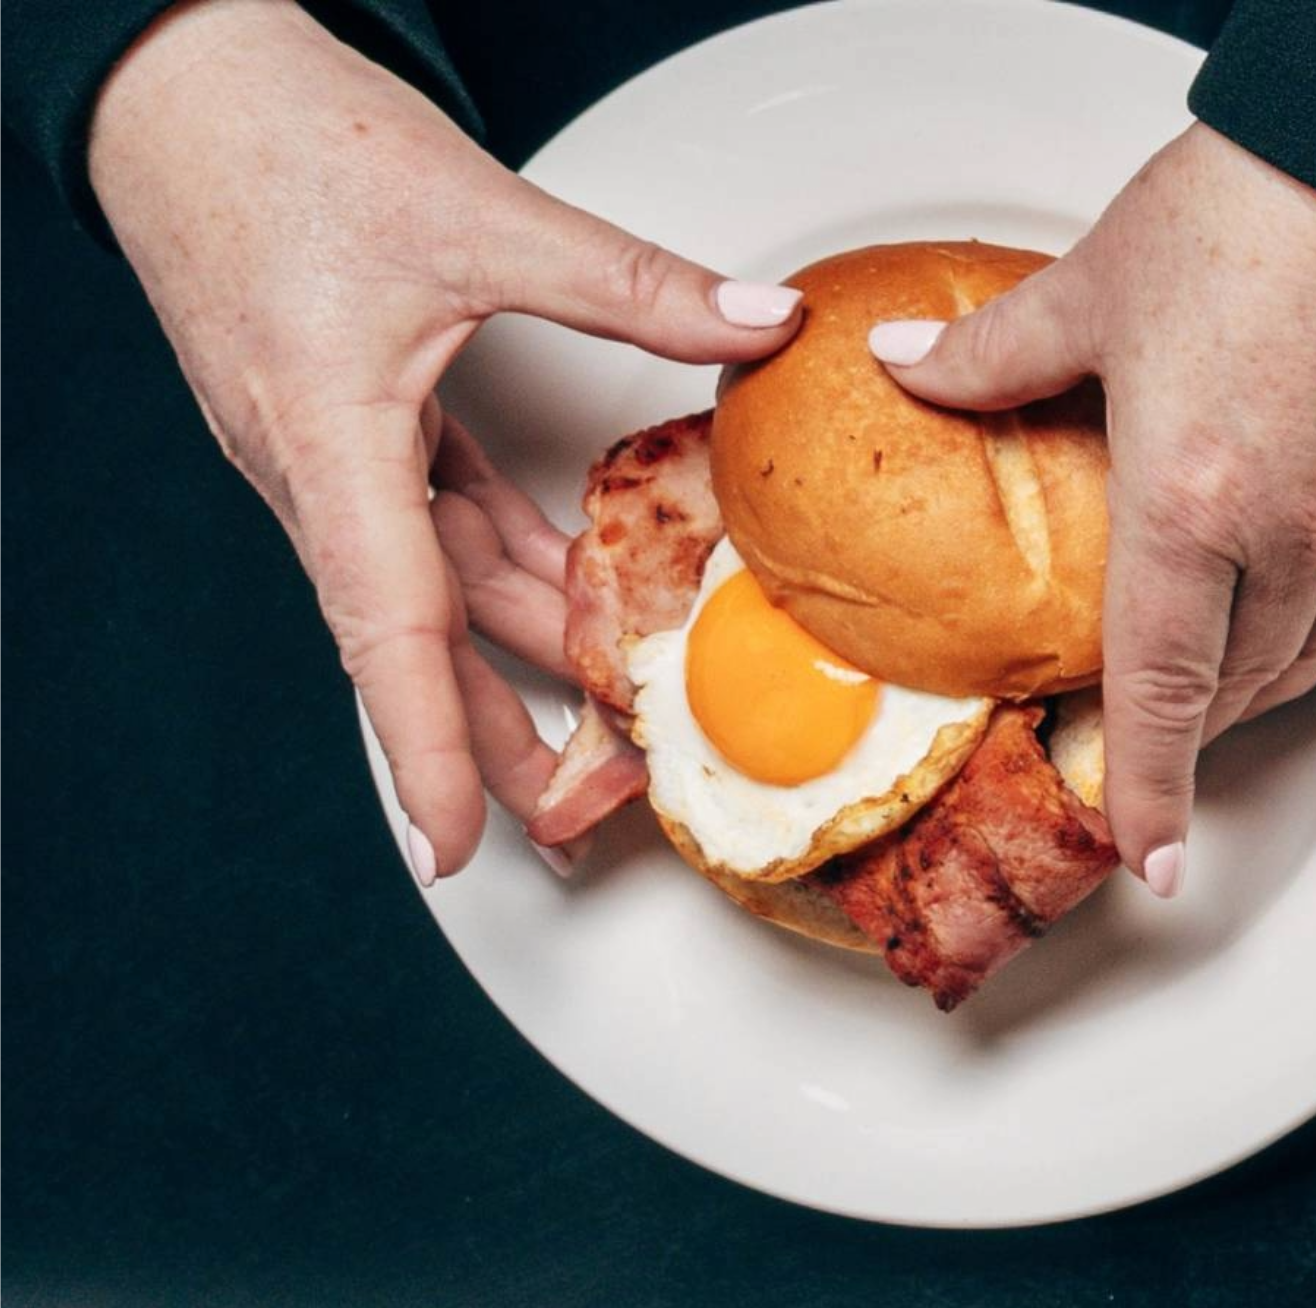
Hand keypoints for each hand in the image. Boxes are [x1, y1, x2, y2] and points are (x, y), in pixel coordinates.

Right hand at [84, 0, 803, 875]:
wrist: (180, 86)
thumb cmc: (281, 142)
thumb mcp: (476, 212)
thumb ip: (630, 282)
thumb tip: (764, 320)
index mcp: (327, 435)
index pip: (386, 626)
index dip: (426, 742)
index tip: (455, 841)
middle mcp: (315, 464)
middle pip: (418, 634)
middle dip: (495, 738)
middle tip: (583, 827)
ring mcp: (324, 448)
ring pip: (432, 583)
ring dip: (515, 658)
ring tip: (602, 744)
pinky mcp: (343, 419)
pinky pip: (431, 524)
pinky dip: (502, 571)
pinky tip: (575, 603)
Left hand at [874, 125, 1315, 898]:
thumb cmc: (1258, 214)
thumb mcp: (1096, 283)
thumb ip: (995, 350)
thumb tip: (910, 368)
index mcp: (1195, 501)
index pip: (1162, 689)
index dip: (1151, 789)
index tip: (1155, 864)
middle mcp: (1292, 532)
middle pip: (1240, 688)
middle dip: (1191, 741)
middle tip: (1144, 766)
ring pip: (1309, 654)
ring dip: (1254, 692)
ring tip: (1205, 699)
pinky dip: (1310, 628)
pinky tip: (1279, 605)